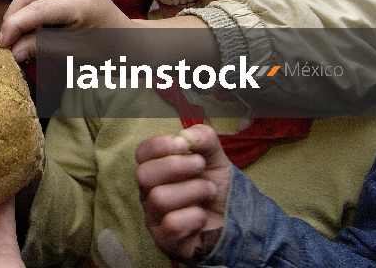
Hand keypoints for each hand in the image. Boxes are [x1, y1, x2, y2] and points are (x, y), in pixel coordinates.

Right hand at [0, 0, 133, 60]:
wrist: (132, 43)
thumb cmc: (110, 54)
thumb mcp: (76, 55)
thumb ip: (43, 48)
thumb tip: (12, 51)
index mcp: (85, 2)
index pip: (39, 9)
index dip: (15, 25)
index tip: (1, 44)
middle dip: (14, 14)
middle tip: (5, 39)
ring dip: (19, 8)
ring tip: (15, 33)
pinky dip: (28, 5)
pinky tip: (26, 23)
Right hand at [135, 124, 230, 262]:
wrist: (233, 222)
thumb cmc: (215, 188)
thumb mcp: (214, 158)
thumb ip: (203, 138)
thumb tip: (187, 134)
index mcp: (156, 169)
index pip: (142, 152)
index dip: (160, 145)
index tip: (184, 145)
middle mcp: (149, 192)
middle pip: (143, 175)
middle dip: (176, 166)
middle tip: (200, 166)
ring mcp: (154, 218)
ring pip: (160, 199)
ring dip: (193, 191)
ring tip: (208, 191)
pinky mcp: (165, 240)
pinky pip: (172, 224)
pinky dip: (194, 216)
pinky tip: (202, 216)